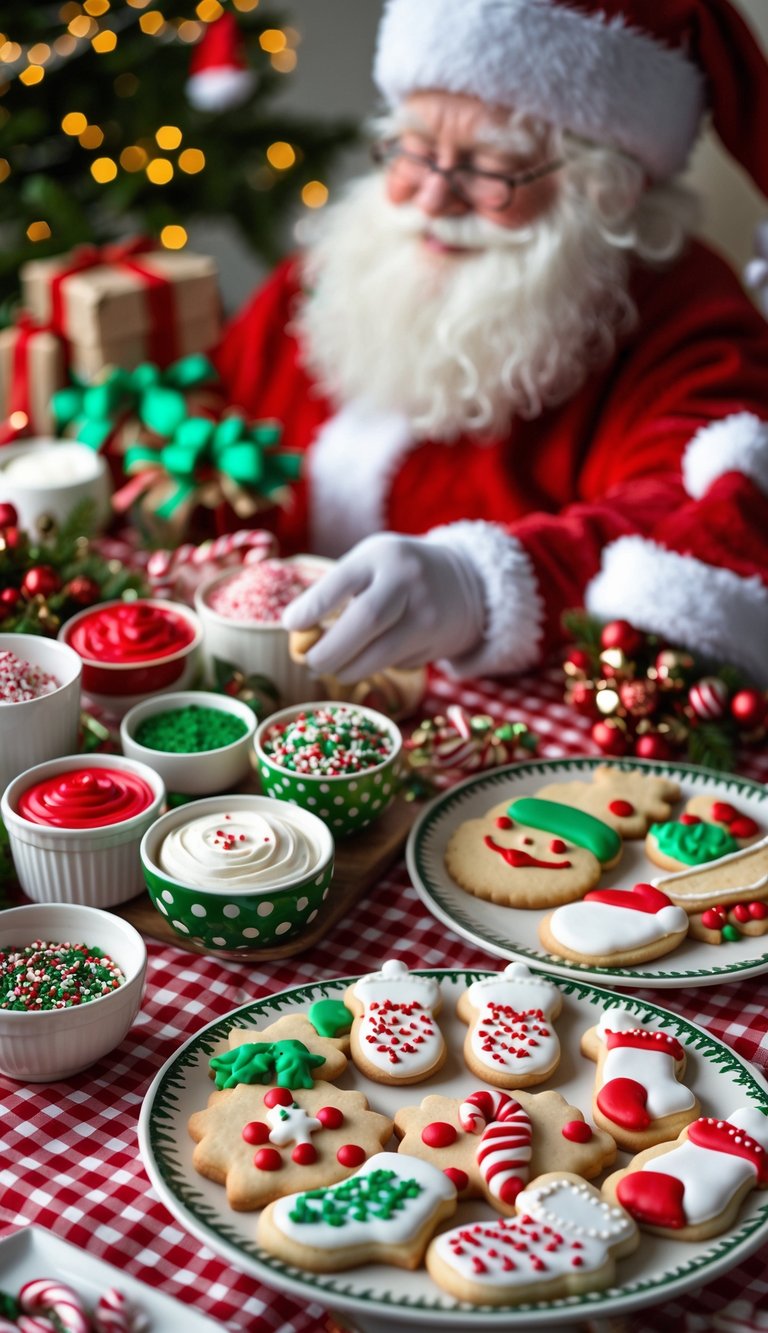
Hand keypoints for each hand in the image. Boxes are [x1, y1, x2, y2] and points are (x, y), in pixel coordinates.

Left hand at [281, 532, 484, 681]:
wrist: (465, 579)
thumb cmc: (396, 573)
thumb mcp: (371, 563)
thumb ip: (338, 590)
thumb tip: (299, 633)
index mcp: (380, 555)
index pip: (342, 580)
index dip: (314, 606)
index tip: (291, 625)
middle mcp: (406, 579)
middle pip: (365, 621)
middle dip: (330, 650)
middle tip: (309, 663)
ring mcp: (426, 611)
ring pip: (381, 652)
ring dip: (348, 669)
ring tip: (331, 670)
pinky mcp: (436, 640)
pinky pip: (397, 662)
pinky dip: (375, 667)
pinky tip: (369, 661)